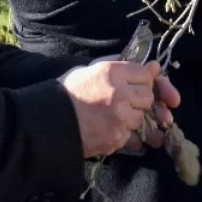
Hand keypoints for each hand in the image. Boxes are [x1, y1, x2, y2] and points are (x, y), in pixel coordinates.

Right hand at [60, 61, 179, 157]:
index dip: (140, 80)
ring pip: (140, 117)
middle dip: (138, 100)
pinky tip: (105, 128)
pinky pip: (129, 135)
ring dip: (130, 117)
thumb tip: (153, 66)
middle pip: (147, 96)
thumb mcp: (90, 69)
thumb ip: (121, 64)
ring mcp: (120, 117)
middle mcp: (120, 93)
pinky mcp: (117, 137)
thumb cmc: (67, 93)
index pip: (145, 75)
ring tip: (110, 116)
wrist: (49, 122)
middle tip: (122, 101)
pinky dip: (121, 133)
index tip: (132, 85)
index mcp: (112, 72)